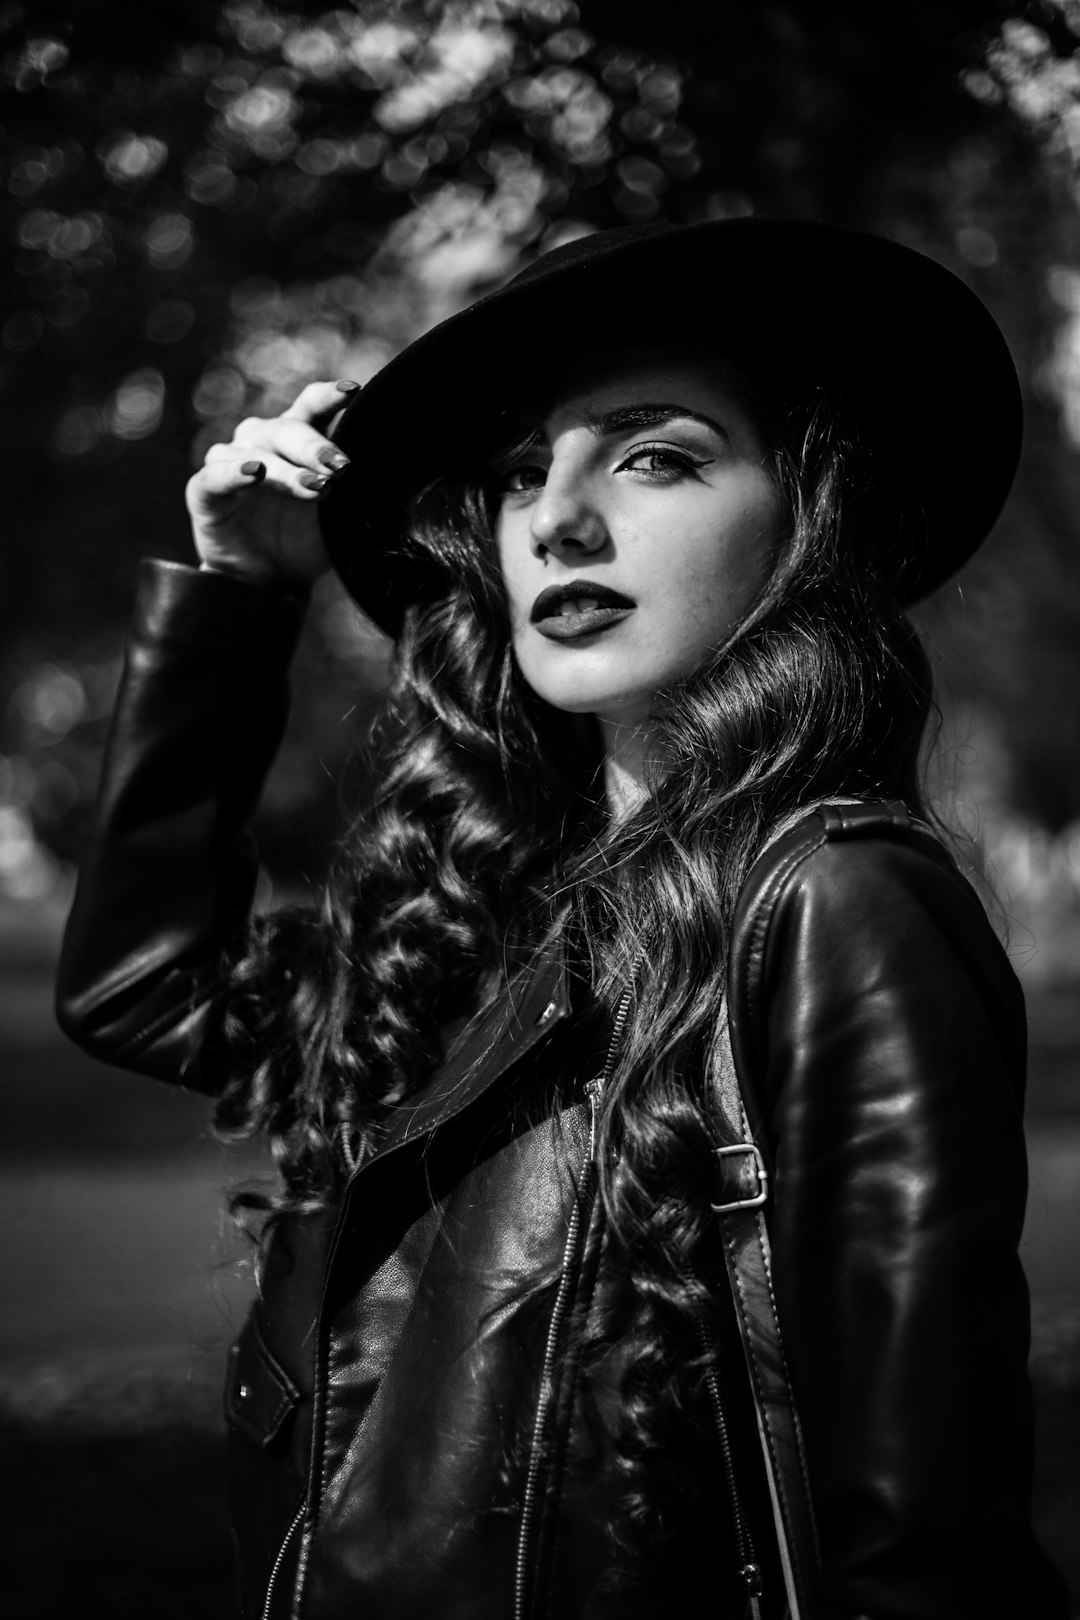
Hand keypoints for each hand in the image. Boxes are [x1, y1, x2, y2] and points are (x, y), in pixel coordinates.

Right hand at [184, 379, 357, 587]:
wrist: (268, 583)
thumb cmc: (306, 539)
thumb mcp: (339, 513)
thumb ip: (355, 486)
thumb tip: (396, 472)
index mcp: (296, 437)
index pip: (313, 405)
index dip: (330, 396)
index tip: (353, 391)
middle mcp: (262, 440)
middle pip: (287, 430)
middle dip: (316, 447)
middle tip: (341, 466)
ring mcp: (230, 461)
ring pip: (257, 452)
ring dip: (287, 469)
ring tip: (314, 486)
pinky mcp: (204, 489)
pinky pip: (216, 475)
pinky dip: (234, 472)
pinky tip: (254, 473)